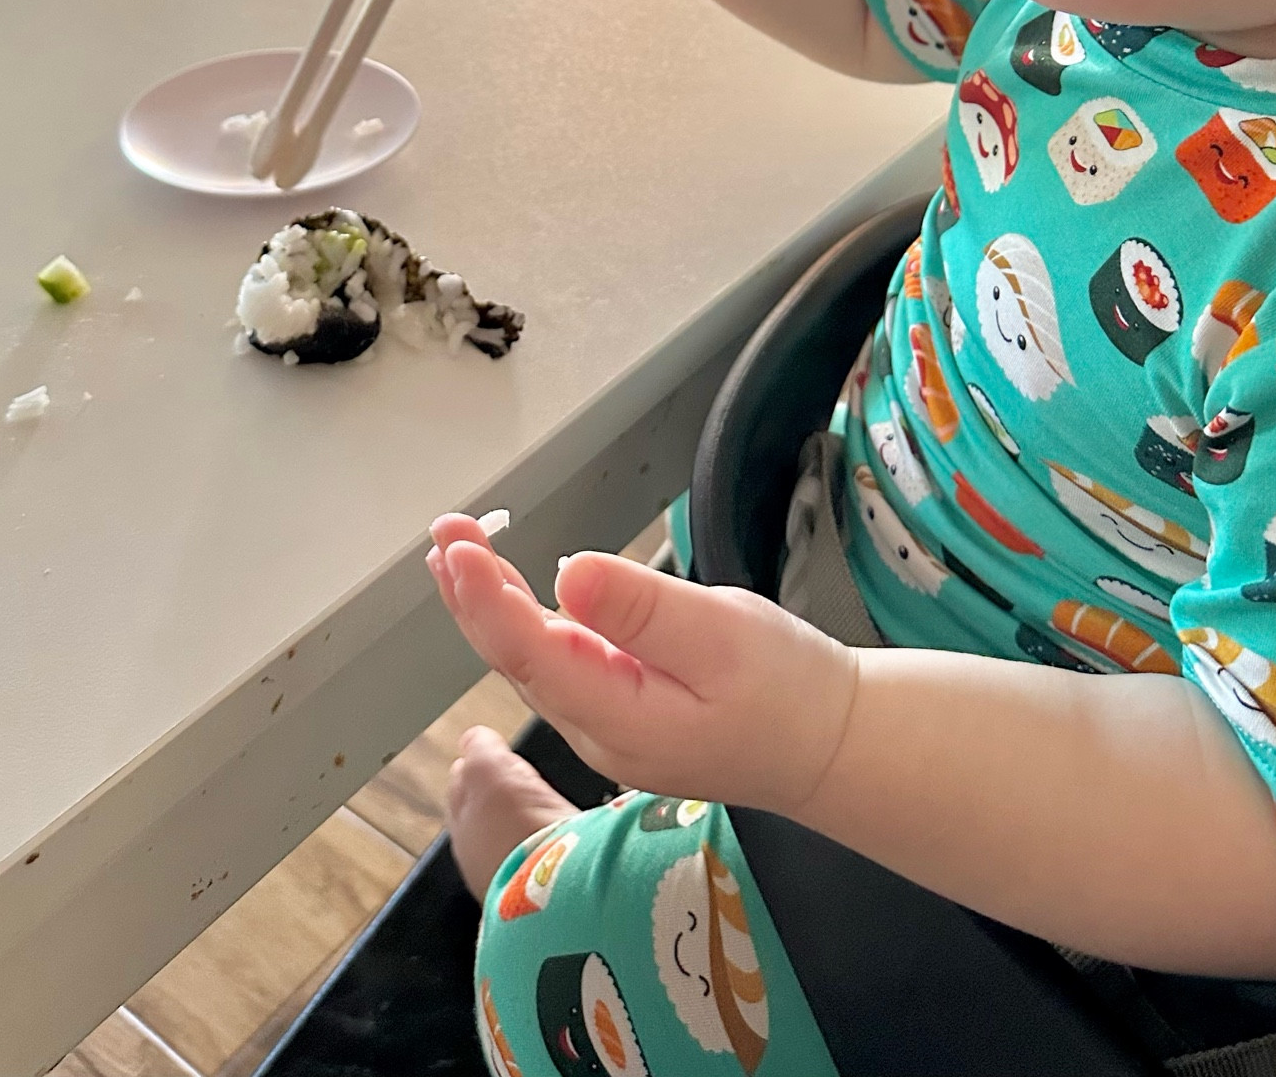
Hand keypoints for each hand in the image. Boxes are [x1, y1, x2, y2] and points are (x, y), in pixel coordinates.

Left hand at [427, 514, 859, 814]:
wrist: (832, 745)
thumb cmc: (788, 689)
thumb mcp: (723, 637)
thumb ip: (643, 610)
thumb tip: (567, 574)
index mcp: (620, 719)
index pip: (532, 653)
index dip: (488, 598)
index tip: (458, 547)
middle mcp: (599, 730)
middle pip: (518, 657)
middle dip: (473, 594)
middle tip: (442, 530)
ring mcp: (609, 725)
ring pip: (533, 659)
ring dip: (491, 603)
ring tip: (455, 550)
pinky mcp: (625, 710)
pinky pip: (559, 660)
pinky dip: (526, 618)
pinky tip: (511, 592)